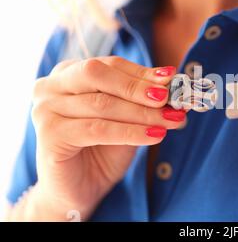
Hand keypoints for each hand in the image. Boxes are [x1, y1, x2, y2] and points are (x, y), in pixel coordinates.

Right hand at [30, 57, 183, 219]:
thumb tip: (174, 85)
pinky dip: (131, 132)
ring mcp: (46, 109)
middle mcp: (52, 86)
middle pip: (99, 74)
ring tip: (171, 120)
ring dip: (142, 113)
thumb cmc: (103, 150)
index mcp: (68, 73)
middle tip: (169, 99)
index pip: (110, 65)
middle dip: (139, 87)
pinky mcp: (50, 135)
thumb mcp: (127, 119)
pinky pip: (97, 129)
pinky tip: (155, 136)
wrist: (79, 190)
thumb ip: (143, 100)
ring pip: (102, 104)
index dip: (142, 72)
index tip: (172, 79)